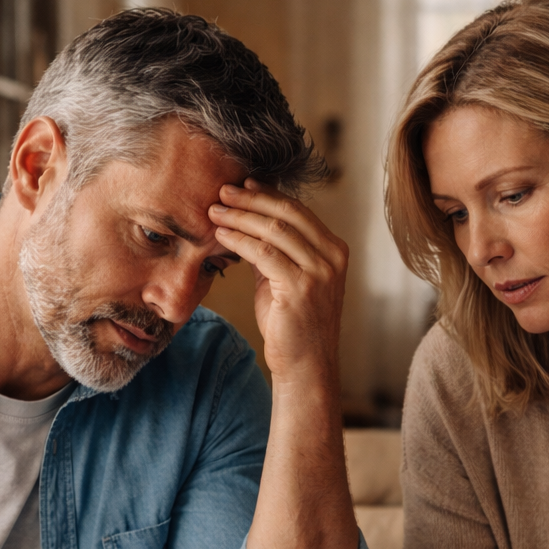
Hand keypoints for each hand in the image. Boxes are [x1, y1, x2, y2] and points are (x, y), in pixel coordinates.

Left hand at [209, 180, 347, 384]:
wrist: (304, 364)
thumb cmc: (292, 324)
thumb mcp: (286, 278)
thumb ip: (275, 250)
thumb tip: (248, 220)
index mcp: (334, 250)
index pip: (298, 211)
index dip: (268, 194)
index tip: (243, 184)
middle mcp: (332, 257)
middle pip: (287, 213)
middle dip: (251, 199)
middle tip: (223, 190)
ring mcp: (320, 272)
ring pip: (274, 230)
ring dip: (240, 217)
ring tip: (214, 210)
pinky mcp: (300, 288)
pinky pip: (263, 254)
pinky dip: (238, 240)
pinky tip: (220, 235)